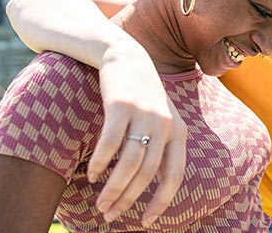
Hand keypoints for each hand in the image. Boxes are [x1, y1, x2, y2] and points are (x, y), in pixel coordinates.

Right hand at [89, 44, 186, 225]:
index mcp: (179, 131)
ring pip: (128, 163)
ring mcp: (143, 114)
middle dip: (128, 199)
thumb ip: (162, 147)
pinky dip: (100, 164)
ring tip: (100, 202)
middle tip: (110, 215)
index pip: (174, 176)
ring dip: (112, 188)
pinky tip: (92, 175)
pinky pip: (109, 144)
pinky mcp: (121, 106)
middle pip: (147, 174)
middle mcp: (165, 124)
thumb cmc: (143, 95)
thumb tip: (154, 186)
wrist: (126, 56)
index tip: (147, 222)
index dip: (161, 202)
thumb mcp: (162, 118)